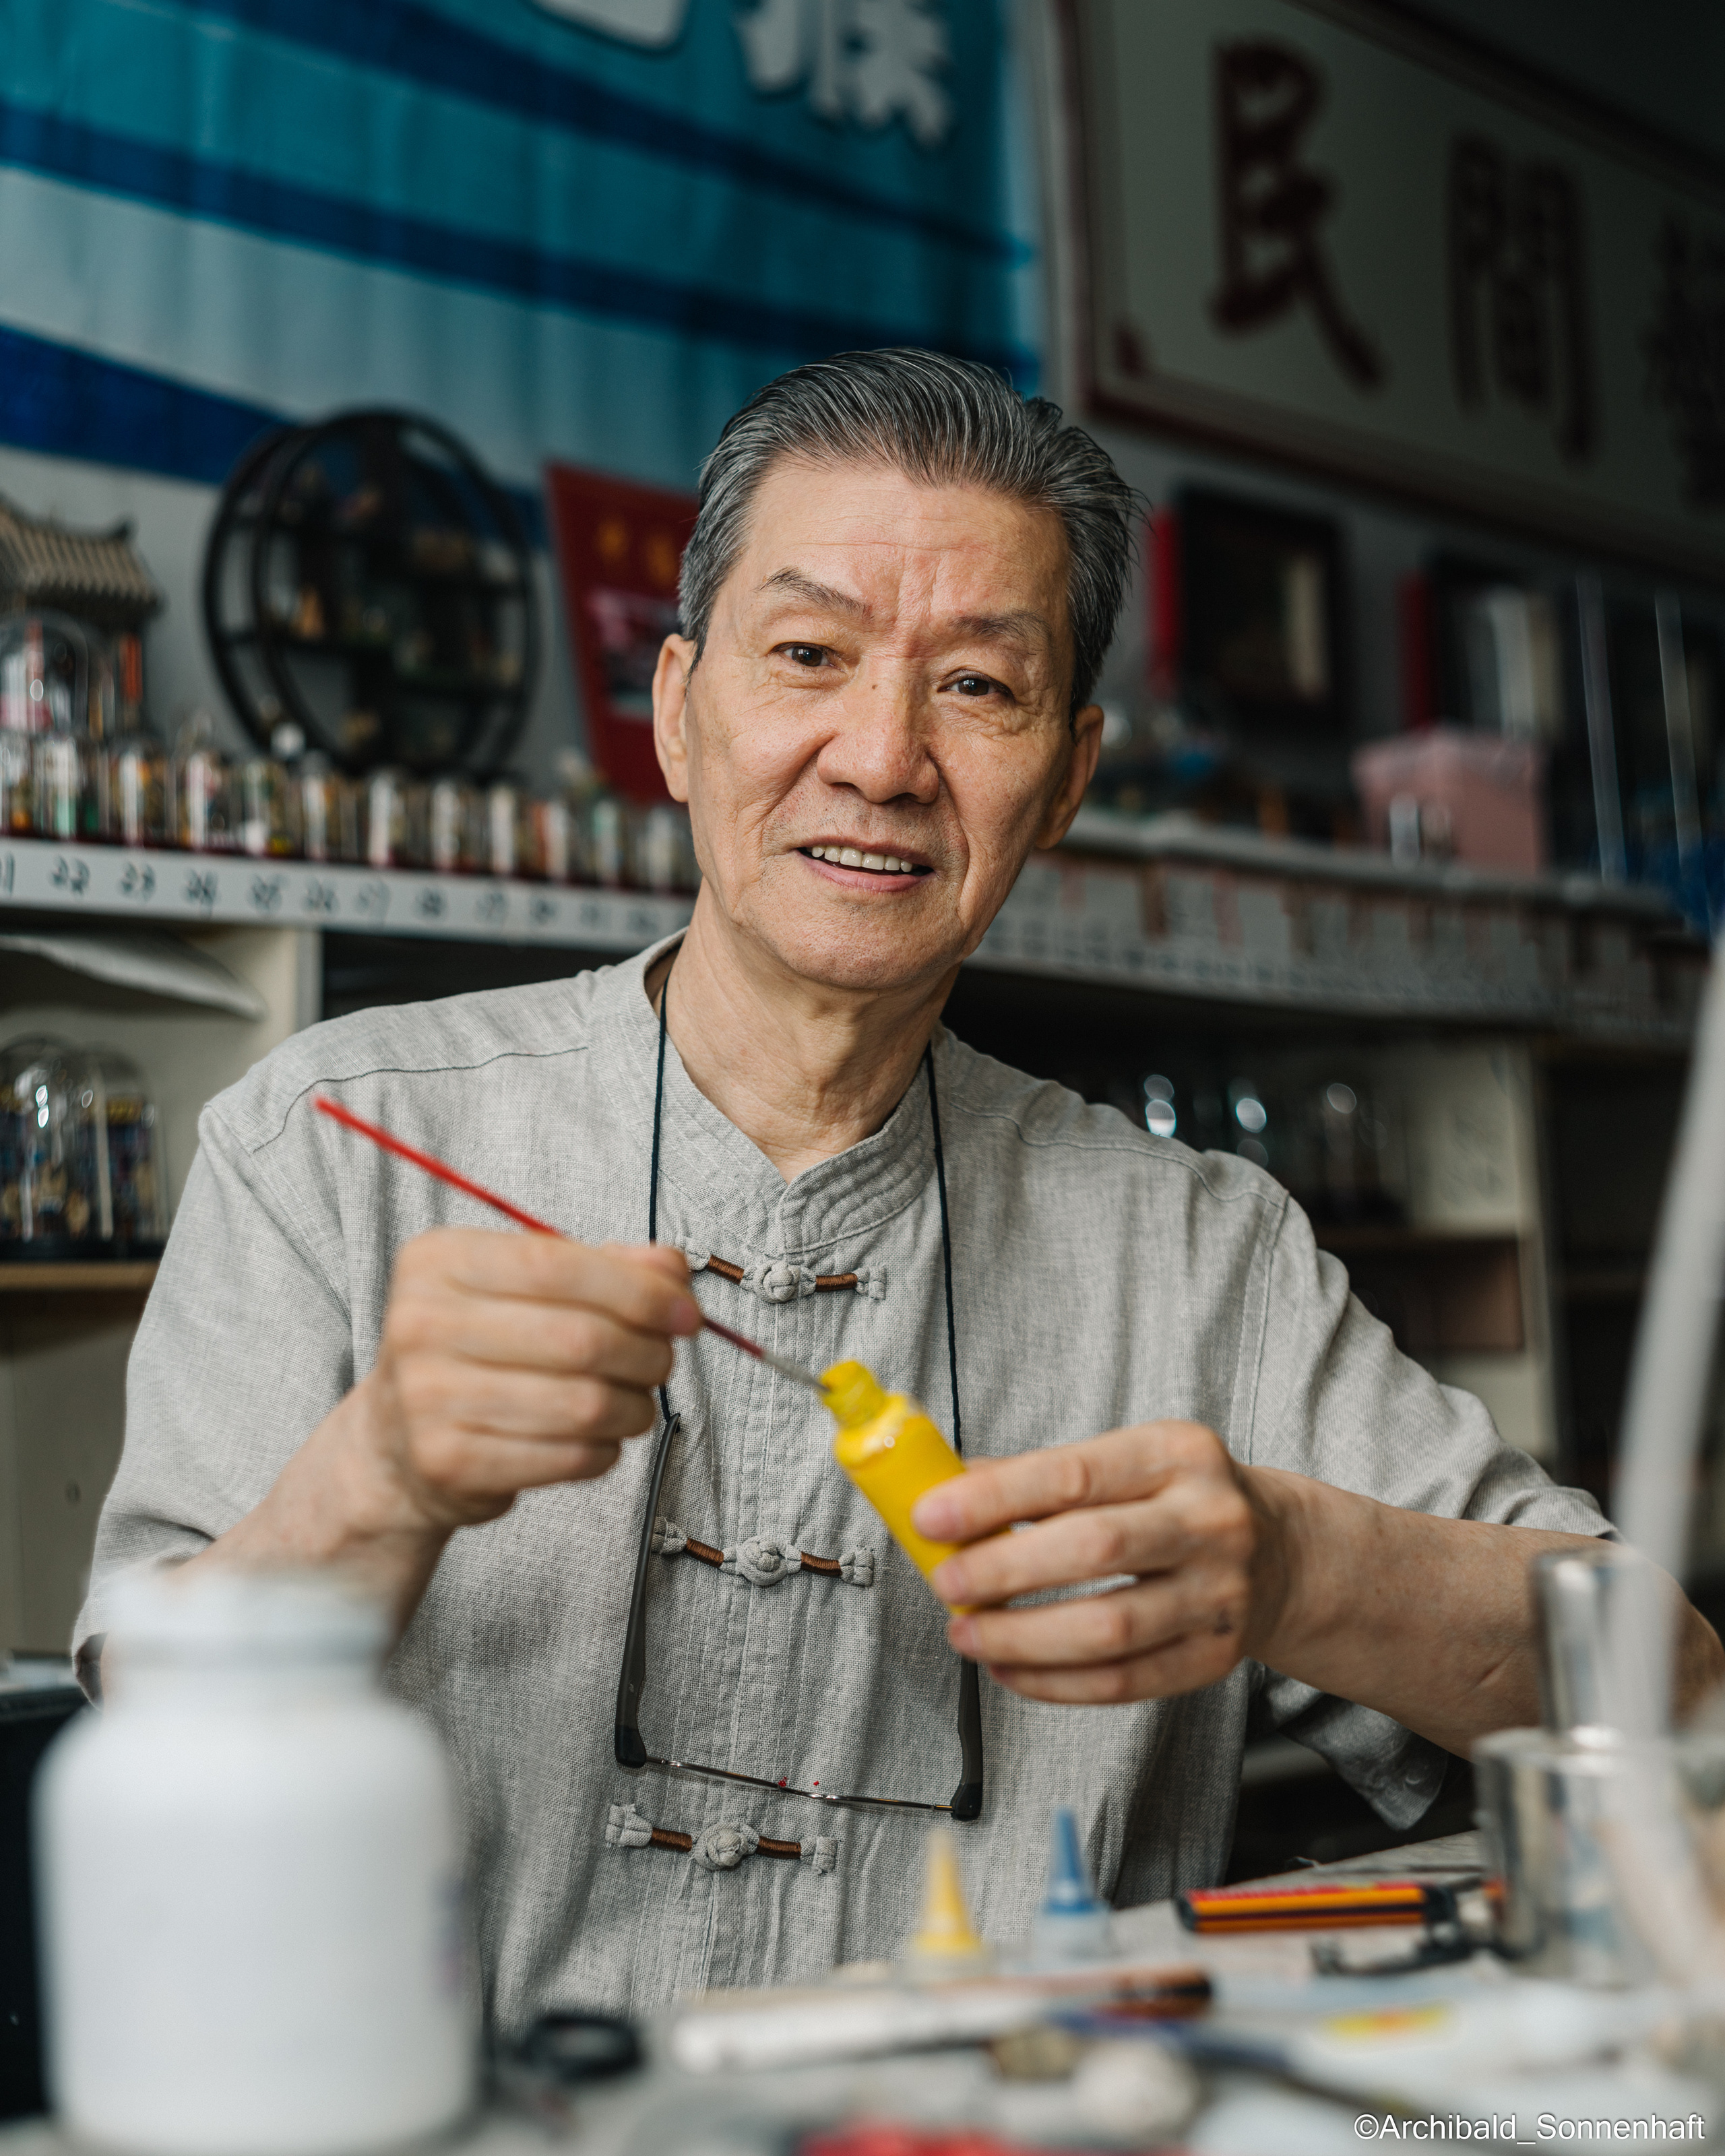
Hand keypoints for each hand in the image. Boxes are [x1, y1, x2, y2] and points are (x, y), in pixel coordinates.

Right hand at [354, 1230, 701, 1533]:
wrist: (396, 1443)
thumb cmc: (477, 1350)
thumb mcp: (526, 1288)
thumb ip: (603, 1267)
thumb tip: (673, 1269)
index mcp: (439, 1262)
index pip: (557, 1265)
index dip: (638, 1291)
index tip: (685, 1312)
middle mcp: (421, 1323)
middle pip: (579, 1337)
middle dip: (647, 1352)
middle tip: (663, 1361)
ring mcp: (427, 1397)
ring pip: (583, 1403)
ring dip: (634, 1407)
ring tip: (635, 1403)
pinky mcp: (447, 1462)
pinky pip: (567, 1456)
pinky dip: (604, 1449)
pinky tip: (597, 1437)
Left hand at [910, 1421, 1287, 1704]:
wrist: (1282, 1553)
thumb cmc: (1178, 1498)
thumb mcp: (1127, 1460)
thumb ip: (1040, 1475)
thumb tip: (945, 1489)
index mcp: (1176, 1453)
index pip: (1074, 1473)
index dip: (994, 1498)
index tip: (932, 1516)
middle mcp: (1209, 1519)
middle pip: (1094, 1549)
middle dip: (1003, 1570)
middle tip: (945, 1582)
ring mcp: (1219, 1593)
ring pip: (1109, 1628)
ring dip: (1021, 1637)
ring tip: (967, 1633)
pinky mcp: (1216, 1657)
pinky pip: (1124, 1681)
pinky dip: (1055, 1682)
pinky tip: (1011, 1669)